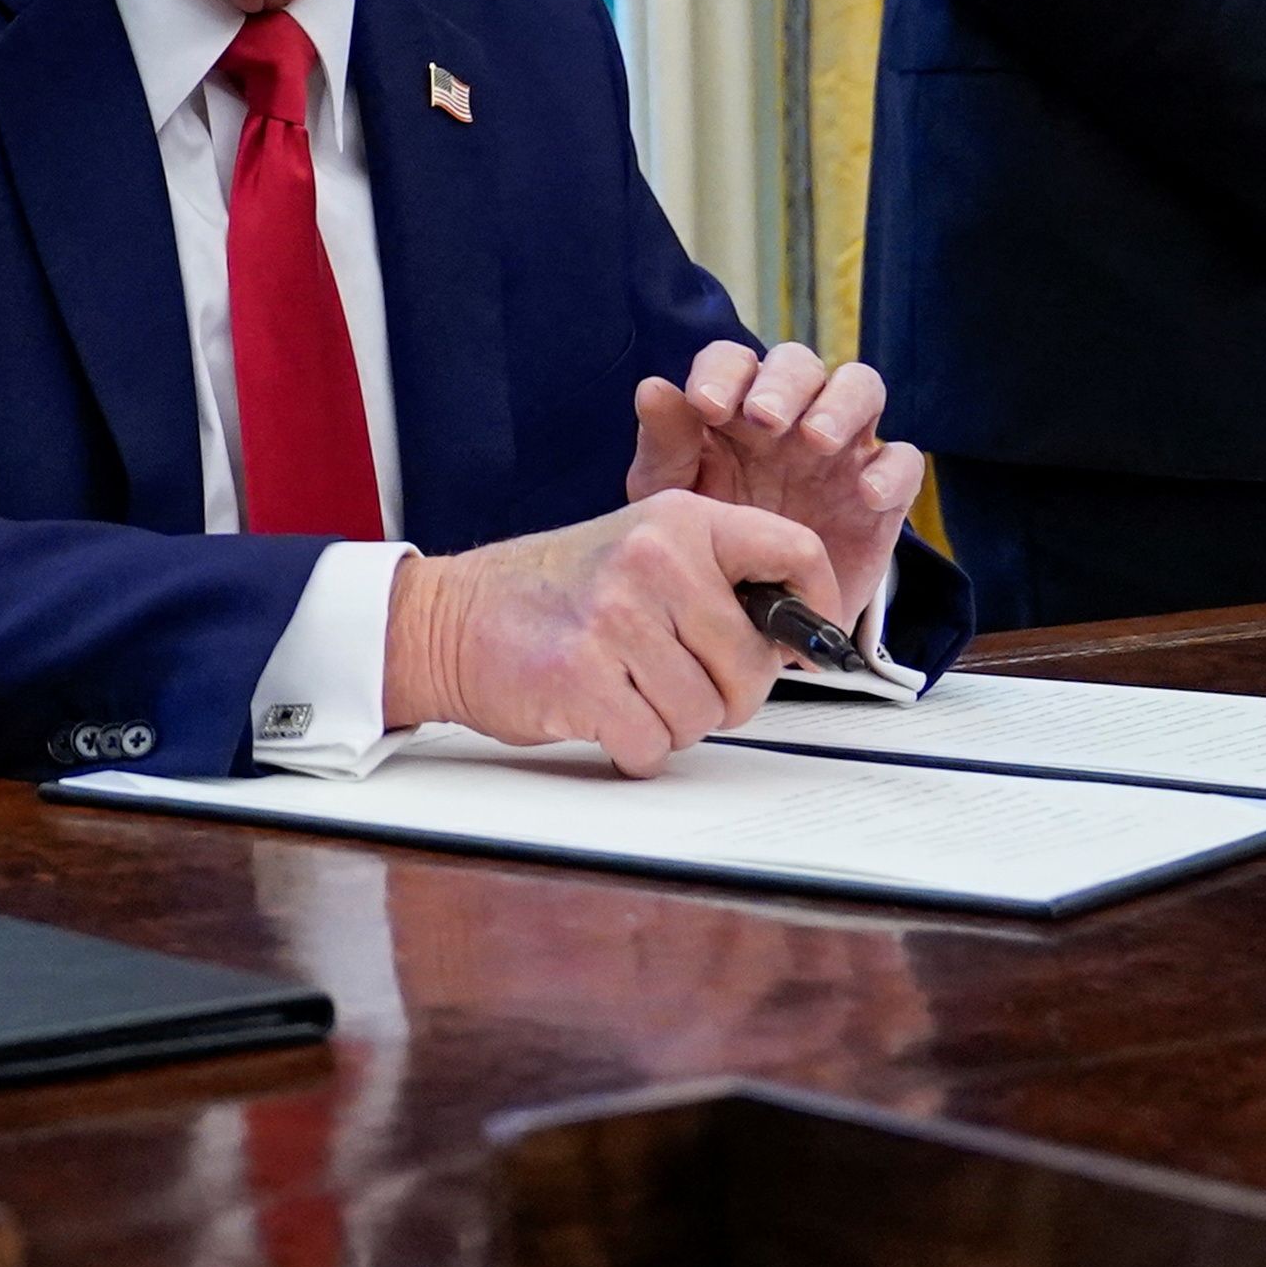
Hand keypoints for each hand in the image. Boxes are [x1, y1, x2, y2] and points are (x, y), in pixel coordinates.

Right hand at [382, 492, 833, 775]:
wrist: (450, 618)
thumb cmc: (553, 595)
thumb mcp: (641, 550)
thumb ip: (718, 581)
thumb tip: (800, 642)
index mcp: (679, 520)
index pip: (796, 551)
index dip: (816, 610)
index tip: (802, 643)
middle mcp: (654, 558)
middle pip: (753, 664)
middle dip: (723, 694)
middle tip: (673, 677)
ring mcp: (617, 617)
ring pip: (705, 714)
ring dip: (671, 721)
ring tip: (625, 687)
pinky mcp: (584, 676)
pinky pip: (655, 744)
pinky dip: (633, 746)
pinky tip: (600, 711)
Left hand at [630, 338, 924, 624]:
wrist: (756, 616)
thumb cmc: (711, 537)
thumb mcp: (674, 496)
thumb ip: (665, 445)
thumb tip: (653, 387)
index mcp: (735, 406)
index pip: (733, 360)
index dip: (722, 371)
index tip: (706, 405)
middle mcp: (792, 415)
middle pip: (799, 364)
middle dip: (782, 383)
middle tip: (764, 417)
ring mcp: (842, 449)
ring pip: (860, 388)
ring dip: (840, 404)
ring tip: (816, 440)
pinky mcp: (882, 493)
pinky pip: (903, 461)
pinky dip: (891, 470)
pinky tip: (867, 494)